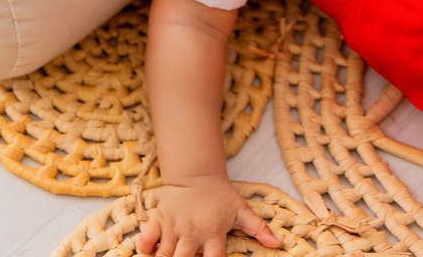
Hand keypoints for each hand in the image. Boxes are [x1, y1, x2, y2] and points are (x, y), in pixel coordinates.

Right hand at [137, 175, 280, 256]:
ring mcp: (174, 226)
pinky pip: (147, 236)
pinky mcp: (159, 219)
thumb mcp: (241, 210)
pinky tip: (149, 250)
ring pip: (164, 253)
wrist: (196, 174)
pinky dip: (145, 246)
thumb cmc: (220, 196)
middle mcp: (193, 232)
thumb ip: (258, 227)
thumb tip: (276, 242)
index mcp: (213, 233)